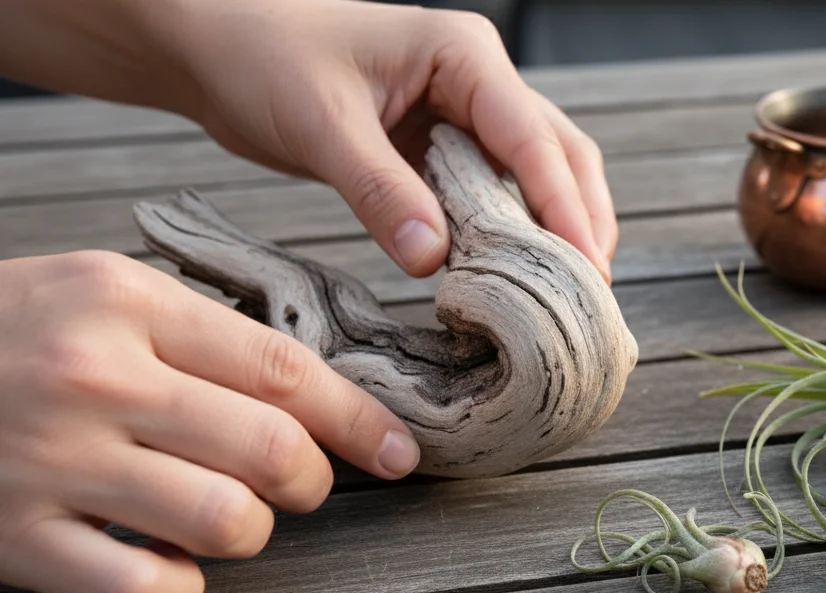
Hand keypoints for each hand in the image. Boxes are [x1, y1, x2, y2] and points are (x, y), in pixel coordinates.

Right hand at [0, 252, 419, 592]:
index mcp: (125, 304)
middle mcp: (94, 378)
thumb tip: (321, 398)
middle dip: (312, 480)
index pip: (283, 370)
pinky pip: (147, 590)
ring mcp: (50, 462)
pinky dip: (182, 588)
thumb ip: (202, 336)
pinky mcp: (15, 538)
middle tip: (300, 482)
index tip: (400, 450)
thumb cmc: (9, 333)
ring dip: (250, 531)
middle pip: (273, 449)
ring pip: (227, 523)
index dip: (360, 420)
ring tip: (226, 514)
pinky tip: (166, 560)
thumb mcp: (100, 294)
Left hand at [168, 0, 615, 281]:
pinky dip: (512, 232)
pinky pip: (494, 191)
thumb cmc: (260, 58)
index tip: (584, 269)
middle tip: (593, 295)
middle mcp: (478, 79)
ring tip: (570, 295)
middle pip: (560, 155)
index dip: (562, 208)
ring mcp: (465, 111)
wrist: (213, 46)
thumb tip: (433, 259)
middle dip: (582, 222)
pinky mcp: (442, 144)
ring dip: (557, 229)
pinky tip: (515, 276)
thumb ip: (378, 190)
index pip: (532, 139)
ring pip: (538, 173)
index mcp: (463, 55)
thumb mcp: (319, 124)